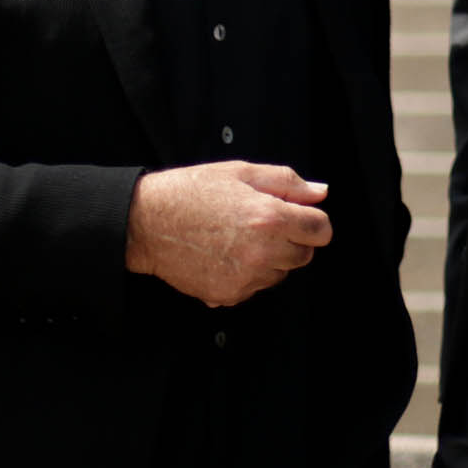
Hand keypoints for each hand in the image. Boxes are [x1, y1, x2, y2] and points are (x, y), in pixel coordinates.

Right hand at [124, 162, 330, 306]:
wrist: (147, 223)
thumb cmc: (190, 192)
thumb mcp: (241, 172)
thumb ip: (288, 182)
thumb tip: (320, 192)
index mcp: (270, 217)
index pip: (321, 230)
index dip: (313, 221)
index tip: (301, 217)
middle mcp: (261, 252)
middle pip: (304, 255)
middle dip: (292, 240)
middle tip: (263, 224)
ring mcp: (245, 278)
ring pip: (280, 274)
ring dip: (270, 259)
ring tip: (239, 238)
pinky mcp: (228, 295)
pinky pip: (254, 288)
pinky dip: (247, 275)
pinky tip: (225, 255)